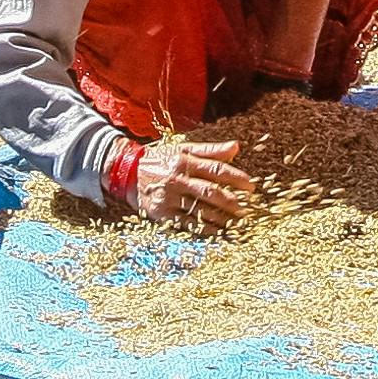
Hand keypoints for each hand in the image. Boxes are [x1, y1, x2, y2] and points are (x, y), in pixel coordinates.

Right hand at [130, 138, 253, 227]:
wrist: (127, 172)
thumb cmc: (161, 159)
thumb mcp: (183, 149)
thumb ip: (210, 150)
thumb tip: (236, 147)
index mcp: (184, 161)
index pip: (216, 170)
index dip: (236, 178)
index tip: (251, 186)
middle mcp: (177, 180)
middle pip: (210, 193)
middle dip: (231, 202)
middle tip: (246, 208)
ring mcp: (169, 198)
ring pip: (201, 210)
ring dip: (222, 218)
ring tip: (237, 222)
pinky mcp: (162, 214)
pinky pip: (188, 224)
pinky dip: (205, 229)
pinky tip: (218, 231)